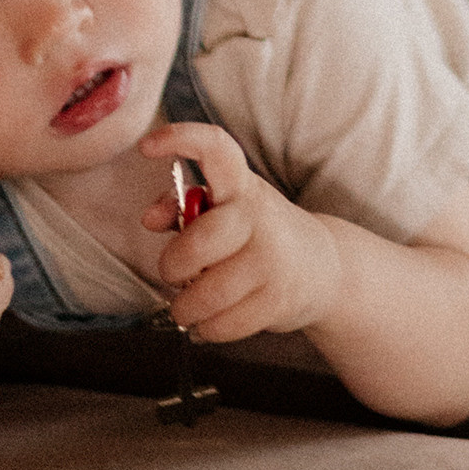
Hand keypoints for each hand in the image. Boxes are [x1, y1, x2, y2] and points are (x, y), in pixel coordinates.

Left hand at [140, 124, 342, 345]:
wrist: (322, 267)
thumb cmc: (257, 234)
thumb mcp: (226, 209)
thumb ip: (182, 208)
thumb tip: (149, 218)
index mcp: (241, 185)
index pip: (216, 149)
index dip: (180, 140)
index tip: (146, 146)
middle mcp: (258, 216)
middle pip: (201, 240)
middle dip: (173, 265)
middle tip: (173, 273)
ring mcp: (272, 259)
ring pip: (208, 294)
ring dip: (185, 308)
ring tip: (187, 307)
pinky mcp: (279, 300)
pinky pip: (224, 325)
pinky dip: (207, 329)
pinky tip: (211, 321)